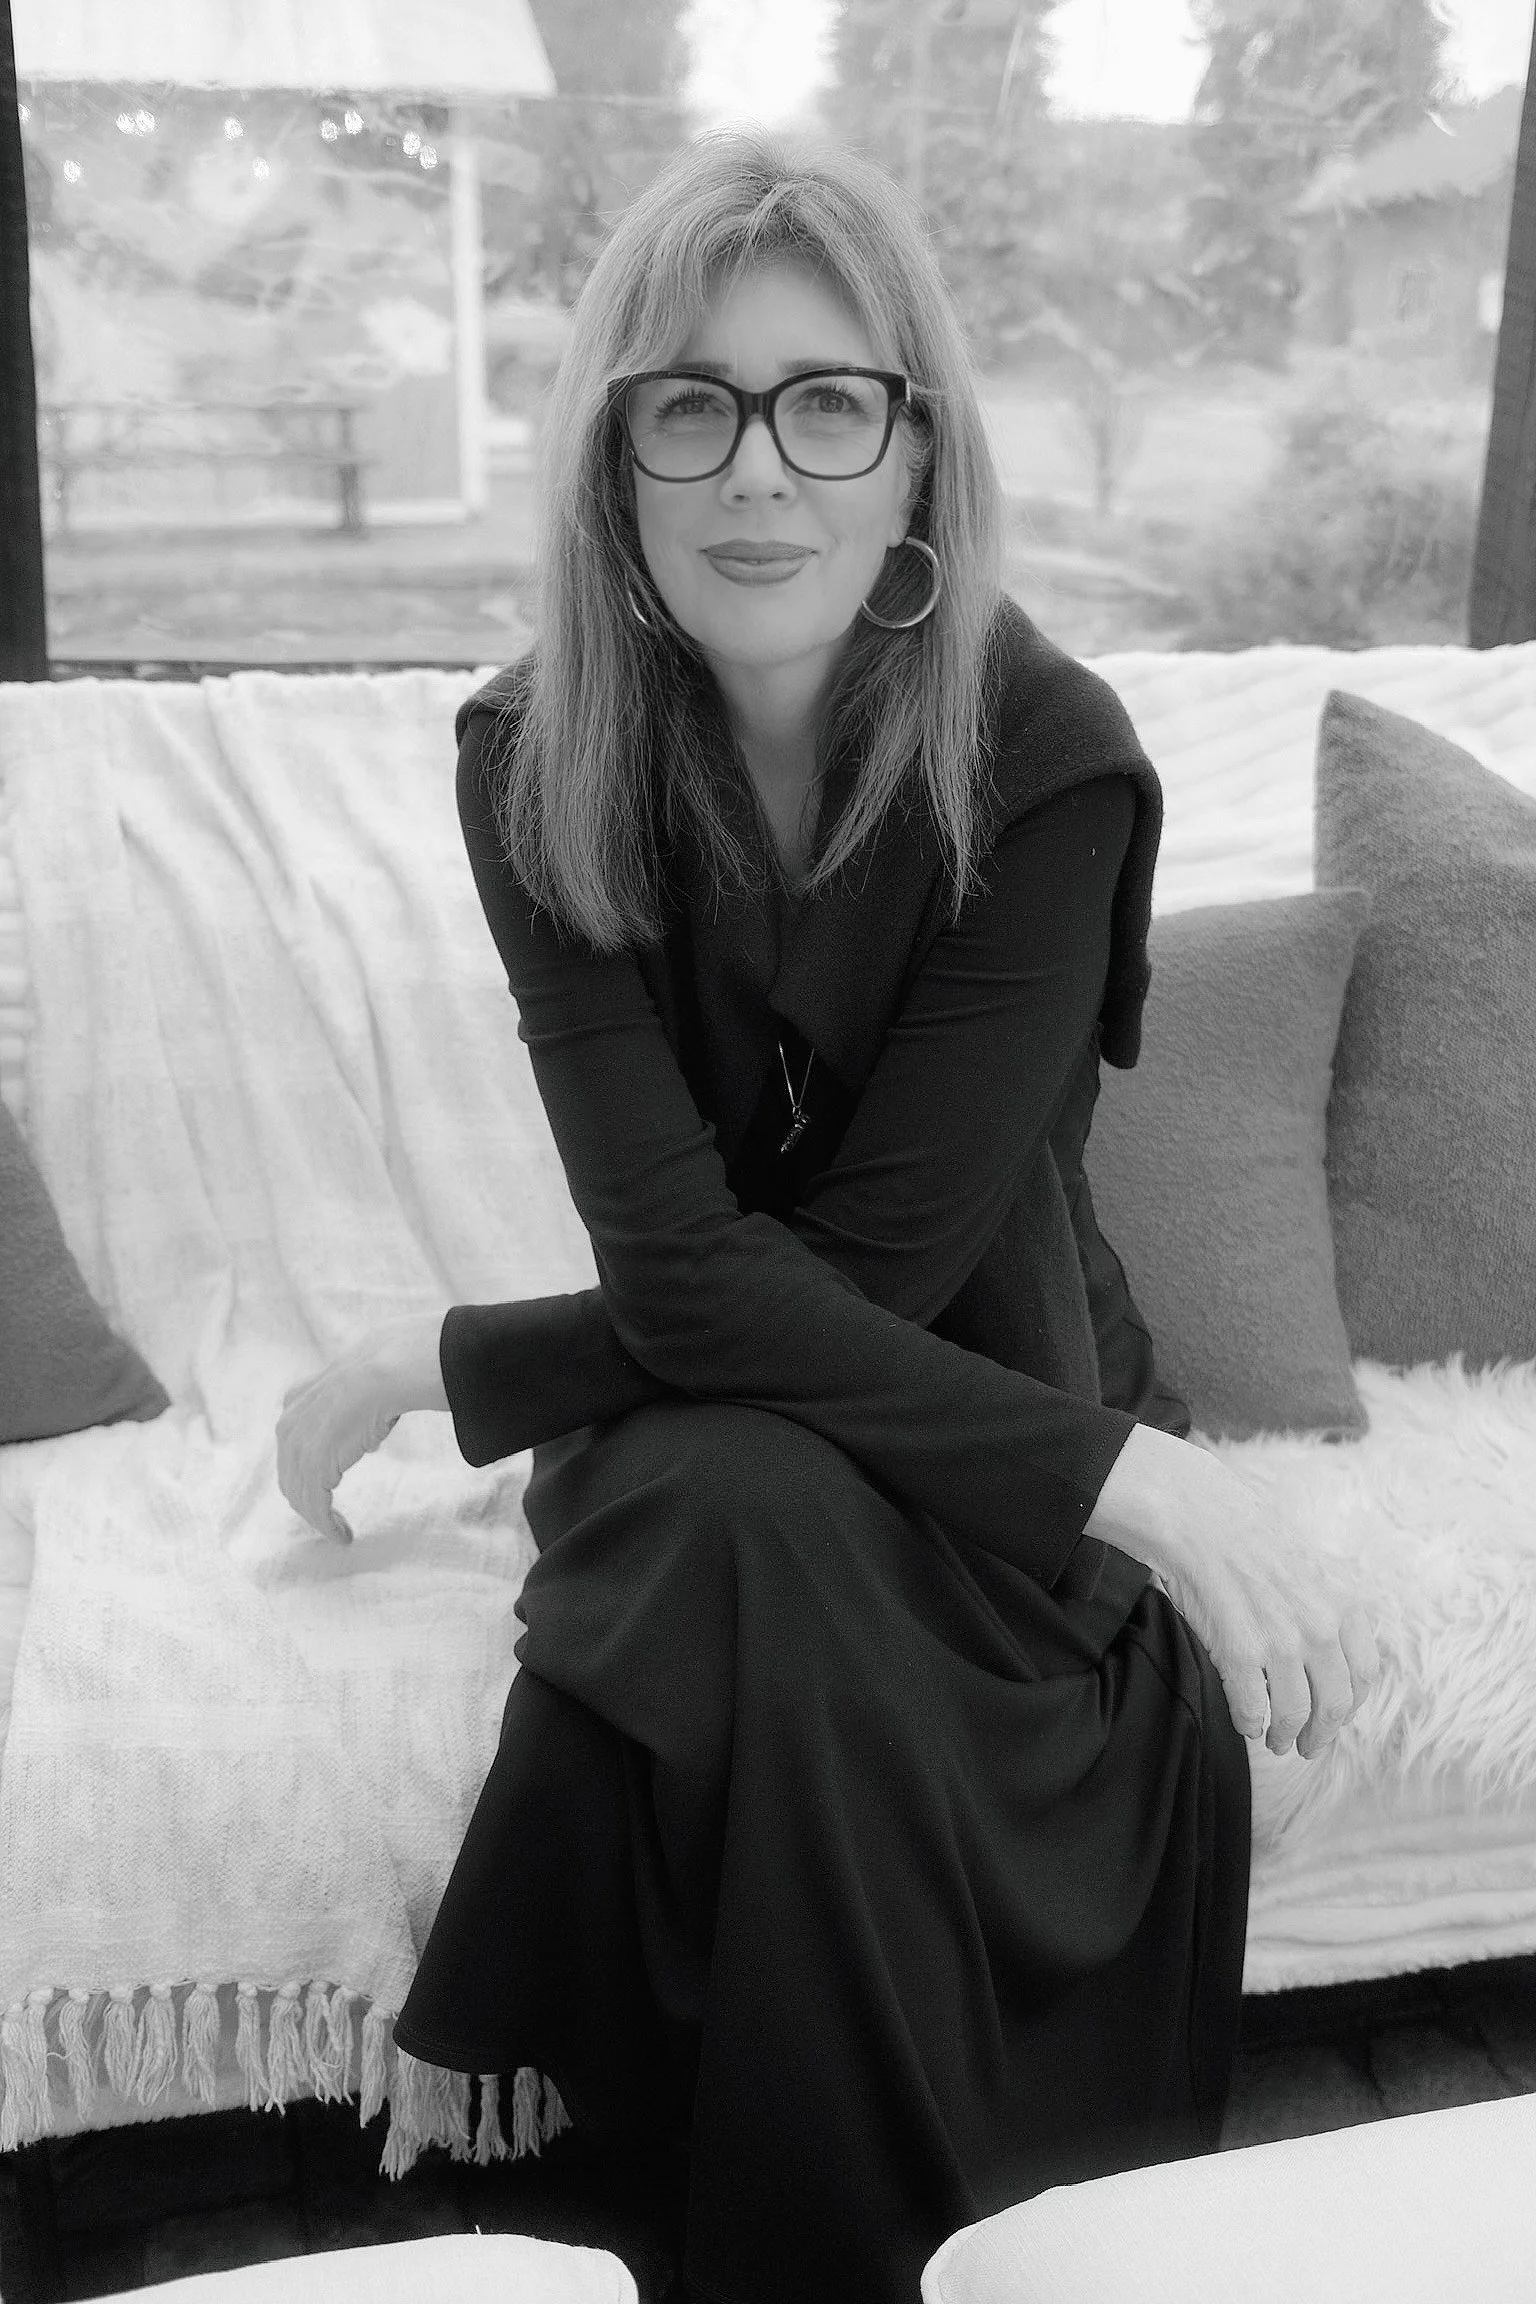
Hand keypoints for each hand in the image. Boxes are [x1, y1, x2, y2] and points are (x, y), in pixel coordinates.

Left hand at [276, 1310, 448, 1544]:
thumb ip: (353, 1411)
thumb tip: (368, 1438)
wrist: (388, 1372)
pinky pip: (316, 1507)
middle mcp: (288, 1425)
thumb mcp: (359, 1388)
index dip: (306, 1470)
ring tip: (340, 1532)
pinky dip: (327, 1526)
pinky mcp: (313, 1468)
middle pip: (291, 1475)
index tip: (327, 1488)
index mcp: (294, 1401)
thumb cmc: (386, 1373)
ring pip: (301, 1495)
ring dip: (319, 1518)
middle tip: (331, 1517)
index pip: (293, 1447)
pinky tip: (344, 1536)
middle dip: (308, 1499)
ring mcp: (297, 1448)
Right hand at [1095, 1426, 1380, 1762]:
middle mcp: (1321, 1628)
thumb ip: (1329, 1611)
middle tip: (1309, 1747)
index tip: (1335, 1717)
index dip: (1351, 1706)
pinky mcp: (1242, 1653)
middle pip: (1335, 1704)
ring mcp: (1282, 1642)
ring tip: (1276, 1741)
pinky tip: (1247, 1723)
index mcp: (1344, 1606)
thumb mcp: (1311, 1568)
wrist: (1198, 1517)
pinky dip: (1251, 1723)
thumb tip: (1330, 1659)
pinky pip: (1252, 1707)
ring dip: (1286, 1735)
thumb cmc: (1246, 1537)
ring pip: (1294, 1713)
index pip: (1364, 1675)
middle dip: (1323, 1733)